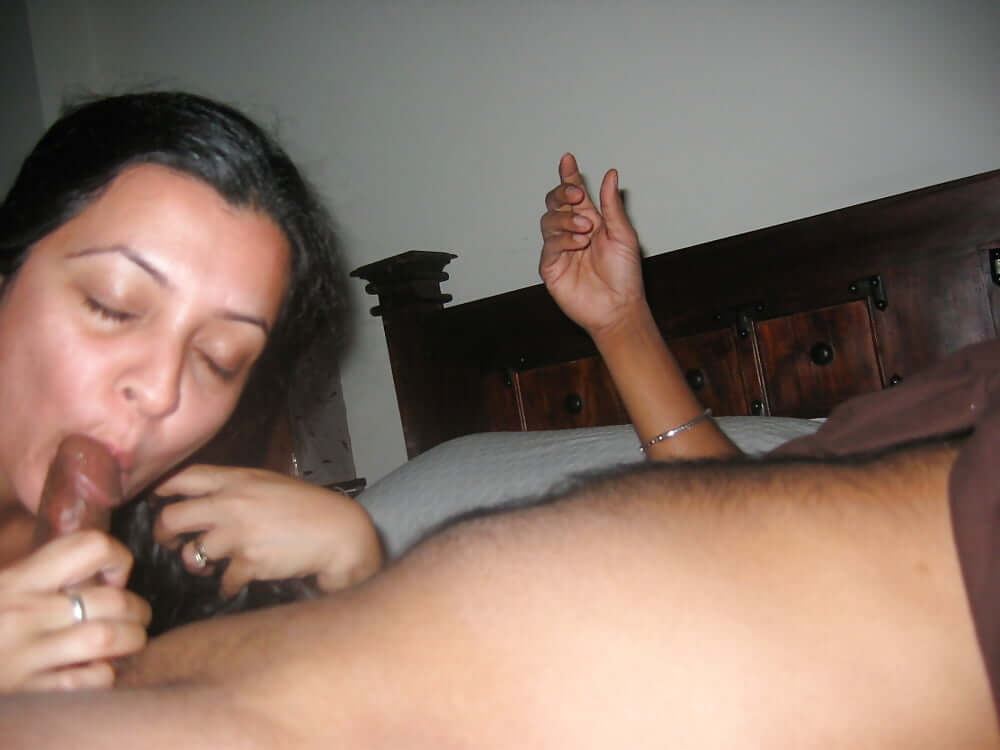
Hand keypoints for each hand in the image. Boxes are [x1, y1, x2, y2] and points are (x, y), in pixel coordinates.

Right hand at [0, 530, 150, 692]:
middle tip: (134, 616)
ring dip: (129, 640)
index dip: (116, 557)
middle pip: (110, 599)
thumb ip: (42, 577)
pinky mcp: (29, 693)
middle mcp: (22, 614)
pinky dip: (103, 675)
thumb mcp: (5, 590)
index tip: (114, 575)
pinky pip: (90, 680)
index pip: (88, 546)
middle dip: (136, 608)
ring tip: (126, 642)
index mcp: (17, 580)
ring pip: (108, 638)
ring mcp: (24, 655)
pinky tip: (93, 672)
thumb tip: (96, 572)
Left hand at [154, 465, 382, 597]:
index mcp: (237, 479)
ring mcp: (238, 534)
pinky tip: (238, 580)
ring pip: (192, 554)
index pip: (182, 477)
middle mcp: (231, 503)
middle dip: (164, 534)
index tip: (157, 500)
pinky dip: (227, 584)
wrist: (339, 533)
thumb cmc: (308, 507)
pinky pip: (222, 580)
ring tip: (209, 565)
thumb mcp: (270, 483)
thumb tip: (206, 499)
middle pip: (171, 518)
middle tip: (171, 541)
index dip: (162, 489)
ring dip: (197, 563)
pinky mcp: (249, 562)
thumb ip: (237, 488)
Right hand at [539, 152, 643, 338]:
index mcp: (591, 222)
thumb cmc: (625, 275)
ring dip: (566, 219)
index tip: (568, 159)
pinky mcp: (550, 267)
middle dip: (563, 194)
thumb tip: (610, 174)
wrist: (619, 307)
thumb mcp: (624, 234)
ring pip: (549, 220)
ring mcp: (559, 250)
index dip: (569, 176)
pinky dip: (563, 239)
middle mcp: (572, 232)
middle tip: (579, 197)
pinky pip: (549, 244)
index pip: (574, 194)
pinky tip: (579, 244)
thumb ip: (612, 206)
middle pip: (555, 202)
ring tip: (586, 230)